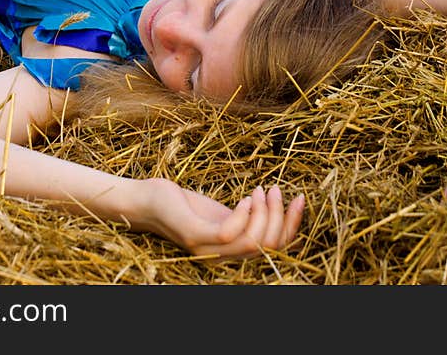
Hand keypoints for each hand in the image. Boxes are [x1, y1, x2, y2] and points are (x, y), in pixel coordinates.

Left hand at [137, 178, 304, 258]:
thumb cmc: (184, 206)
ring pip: (253, 241)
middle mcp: (222, 256)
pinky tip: (245, 197)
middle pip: (269, 245)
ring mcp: (207, 248)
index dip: (293, 226)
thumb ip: (247, 217)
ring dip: (265, 213)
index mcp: (232, 251)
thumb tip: (277, 203)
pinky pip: (229, 233)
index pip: (275, 248)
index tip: (300, 198)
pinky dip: (244, 214)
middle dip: (280, 216)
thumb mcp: (222, 211)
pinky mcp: (194, 235)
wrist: (145, 201)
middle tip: (275, 189)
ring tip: (260, 190)